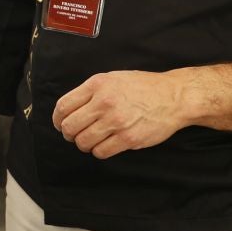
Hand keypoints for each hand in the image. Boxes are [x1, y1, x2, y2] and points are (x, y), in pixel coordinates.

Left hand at [53, 70, 189, 157]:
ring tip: (92, 140)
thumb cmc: (144, 87)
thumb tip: (69, 109)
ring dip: (84, 144)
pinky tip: (106, 144)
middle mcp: (104, 102)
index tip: (60, 124)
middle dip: (69, 134)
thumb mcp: (113, 78)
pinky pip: (101, 152)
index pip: (63, 106)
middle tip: (75, 135)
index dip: (58, 119)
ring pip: (83, 142)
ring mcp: (116, 121)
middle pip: (70, 127)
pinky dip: (99, 151)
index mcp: (98, 85)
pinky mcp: (128, 138)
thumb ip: (91, 91)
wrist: (174, 97)